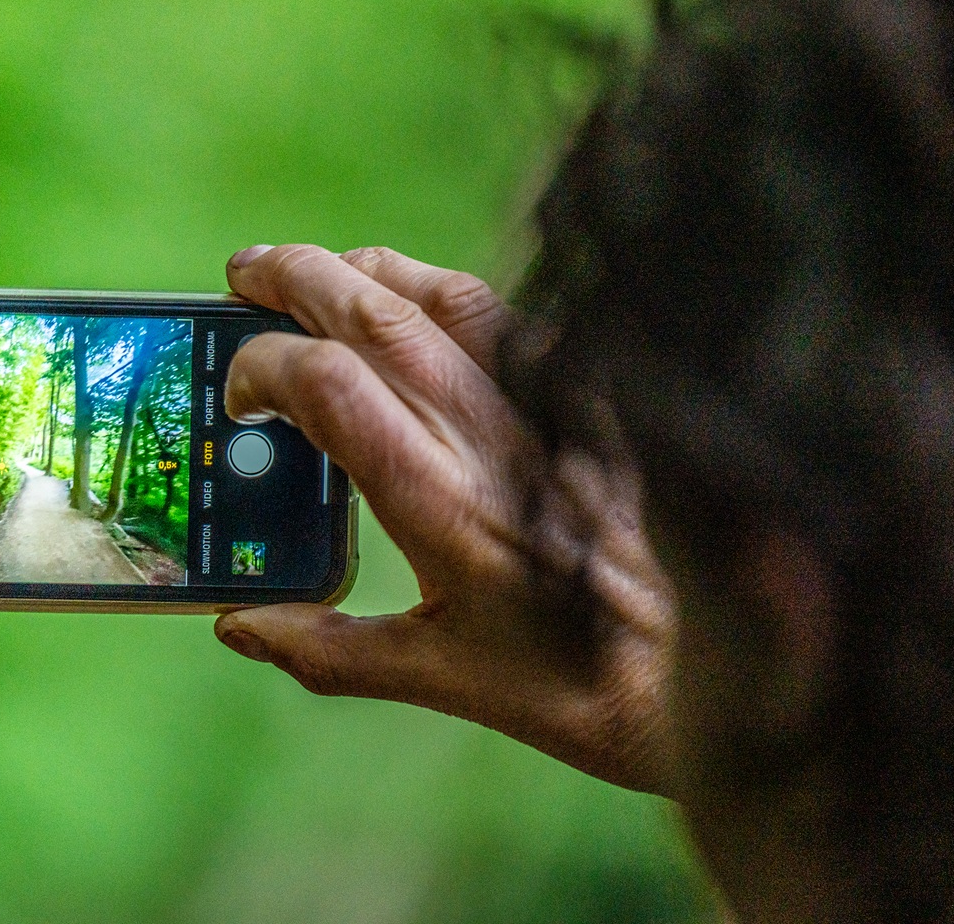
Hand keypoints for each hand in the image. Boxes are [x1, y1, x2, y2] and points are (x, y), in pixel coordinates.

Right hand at [216, 245, 675, 795]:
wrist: (714, 671)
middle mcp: (485, 436)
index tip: (239, 398)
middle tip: (244, 272)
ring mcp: (541, 407)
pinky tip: (414, 294)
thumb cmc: (575, 686)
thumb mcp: (439, 680)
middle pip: (373, 312)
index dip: (263, 369)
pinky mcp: (585, 398)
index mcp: (437, 503)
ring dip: (363, 269)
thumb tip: (238, 627)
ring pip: (439, 296)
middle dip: (294, 278)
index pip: (328, 384)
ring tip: (315, 269)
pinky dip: (441, 286)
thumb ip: (328, 651)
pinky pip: (505, 313)